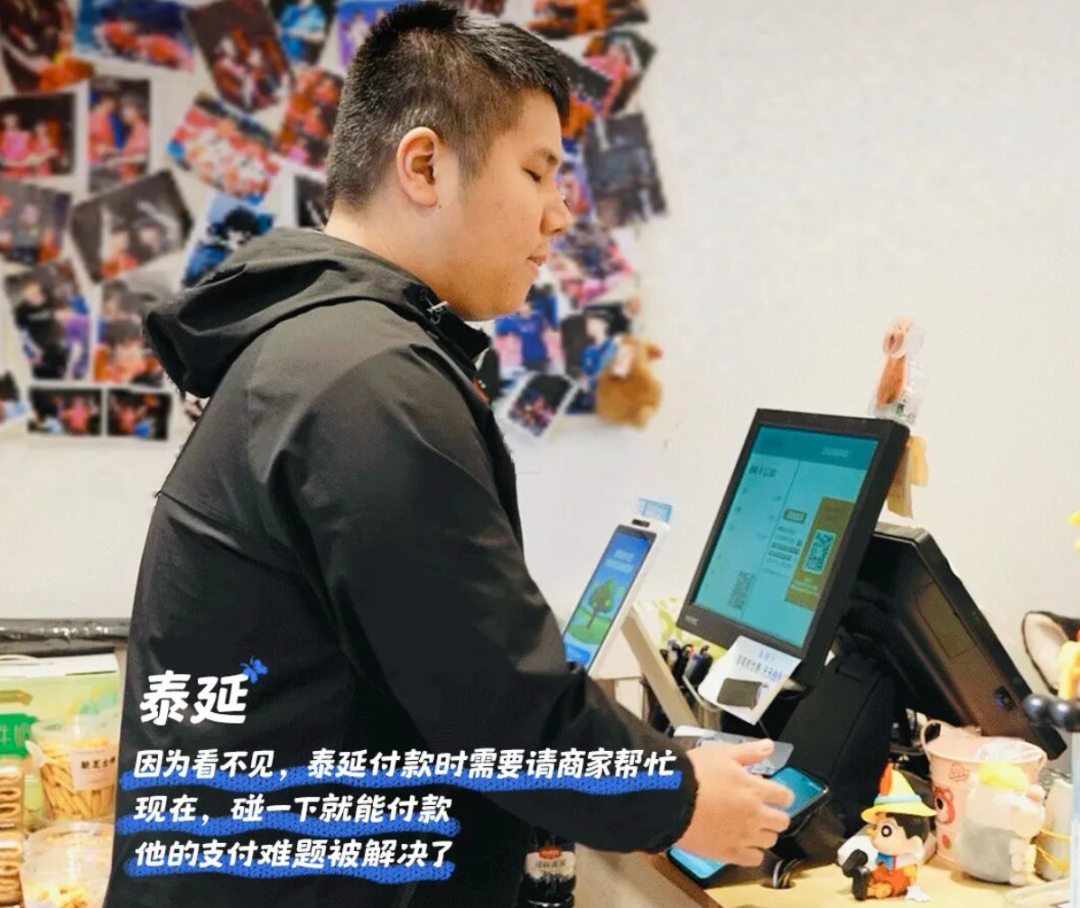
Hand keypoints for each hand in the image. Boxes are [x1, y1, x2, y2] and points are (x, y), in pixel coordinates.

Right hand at [674, 740, 794, 865]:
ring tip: (752, 827)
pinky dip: (753, 852)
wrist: (672, 800)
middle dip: (776, 815)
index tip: (776, 795)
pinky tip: (742, 843)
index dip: (782, 795)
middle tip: (763, 810)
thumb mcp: (722, 753)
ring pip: (770, 841)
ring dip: (765, 833)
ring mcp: (744, 837)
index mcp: (755, 789)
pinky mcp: (730, 853)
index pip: (784, 796)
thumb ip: (749, 751)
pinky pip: (754, 859)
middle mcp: (755, 815)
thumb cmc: (695, 772)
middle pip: (782, 822)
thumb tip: (769, 746)